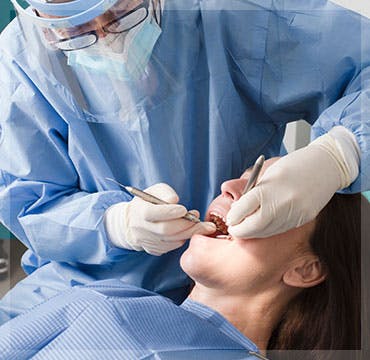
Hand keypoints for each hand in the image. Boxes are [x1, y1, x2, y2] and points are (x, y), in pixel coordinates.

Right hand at [105, 183, 215, 255]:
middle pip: (165, 230)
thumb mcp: (154, 191)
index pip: (153, 213)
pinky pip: (172, 246)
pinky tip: (190, 231)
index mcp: (139, 212)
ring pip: (172, 241)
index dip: (170, 212)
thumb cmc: (147, 203)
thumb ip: (165, 193)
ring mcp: (148, 242)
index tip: (184, 209)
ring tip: (203, 226)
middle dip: (185, 224)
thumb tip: (175, 201)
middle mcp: (142, 229)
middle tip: (198, 218)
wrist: (132, 223)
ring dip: (189, 232)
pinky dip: (183, 238)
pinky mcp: (154, 250)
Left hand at [226, 135, 351, 237]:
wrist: (326, 166)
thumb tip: (238, 209)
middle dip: (240, 230)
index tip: (230, 218)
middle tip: (234, 228)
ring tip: (245, 228)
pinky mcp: (302, 219)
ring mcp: (293, 214)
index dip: (233, 216)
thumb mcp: (268, 174)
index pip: (242, 210)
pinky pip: (279, 230)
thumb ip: (253, 192)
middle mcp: (280, 204)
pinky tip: (262, 226)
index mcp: (268, 189)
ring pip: (266, 232)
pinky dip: (267, 230)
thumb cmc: (294, 165)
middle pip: (253, 226)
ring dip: (252, 232)